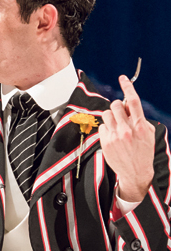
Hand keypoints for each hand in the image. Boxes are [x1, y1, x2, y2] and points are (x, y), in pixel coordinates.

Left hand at [99, 75, 155, 201]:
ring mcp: (115, 136)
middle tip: (121, 114)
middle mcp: (127, 129)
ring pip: (106, 114)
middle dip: (118, 107)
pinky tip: (113, 137)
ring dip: (111, 117)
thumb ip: (139, 119)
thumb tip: (129, 106)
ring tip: (117, 127)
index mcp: (140, 126)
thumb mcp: (148, 134)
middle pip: (116, 105)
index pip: (133, 101)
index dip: (128, 87)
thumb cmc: (143, 152)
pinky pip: (102, 127)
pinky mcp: (105, 142)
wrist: (136, 172)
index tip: (123, 78)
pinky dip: (106, 129)